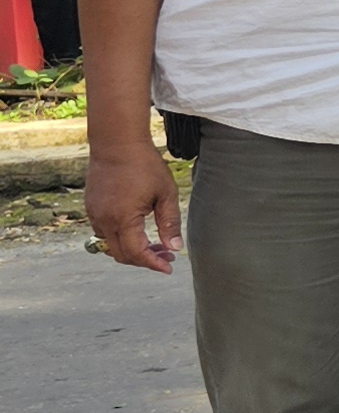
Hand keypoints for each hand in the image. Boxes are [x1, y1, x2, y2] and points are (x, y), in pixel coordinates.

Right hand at [85, 135, 179, 271]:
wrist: (116, 143)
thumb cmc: (145, 166)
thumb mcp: (165, 194)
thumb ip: (169, 224)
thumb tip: (174, 248)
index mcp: (123, 218)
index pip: (136, 253)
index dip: (153, 264)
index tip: (168, 268)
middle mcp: (104, 220)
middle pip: (121, 254)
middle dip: (144, 260)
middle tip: (166, 256)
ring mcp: (94, 214)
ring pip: (110, 245)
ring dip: (131, 250)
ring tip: (156, 245)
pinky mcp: (90, 207)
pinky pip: (103, 232)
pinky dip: (120, 238)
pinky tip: (138, 231)